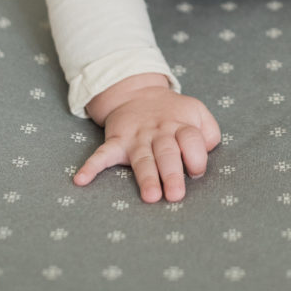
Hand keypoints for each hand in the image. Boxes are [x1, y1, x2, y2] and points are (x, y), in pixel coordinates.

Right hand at [74, 76, 220, 201]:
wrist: (138, 93)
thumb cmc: (173, 112)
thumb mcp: (197, 112)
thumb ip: (209, 131)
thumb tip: (207, 151)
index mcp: (180, 125)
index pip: (191, 140)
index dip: (196, 156)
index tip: (196, 170)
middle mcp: (159, 132)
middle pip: (167, 153)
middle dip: (172, 174)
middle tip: (176, 195)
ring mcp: (136, 137)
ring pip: (142, 159)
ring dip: (146, 177)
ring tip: (151, 197)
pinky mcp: (116, 141)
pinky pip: (102, 154)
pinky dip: (91, 166)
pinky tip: (81, 180)